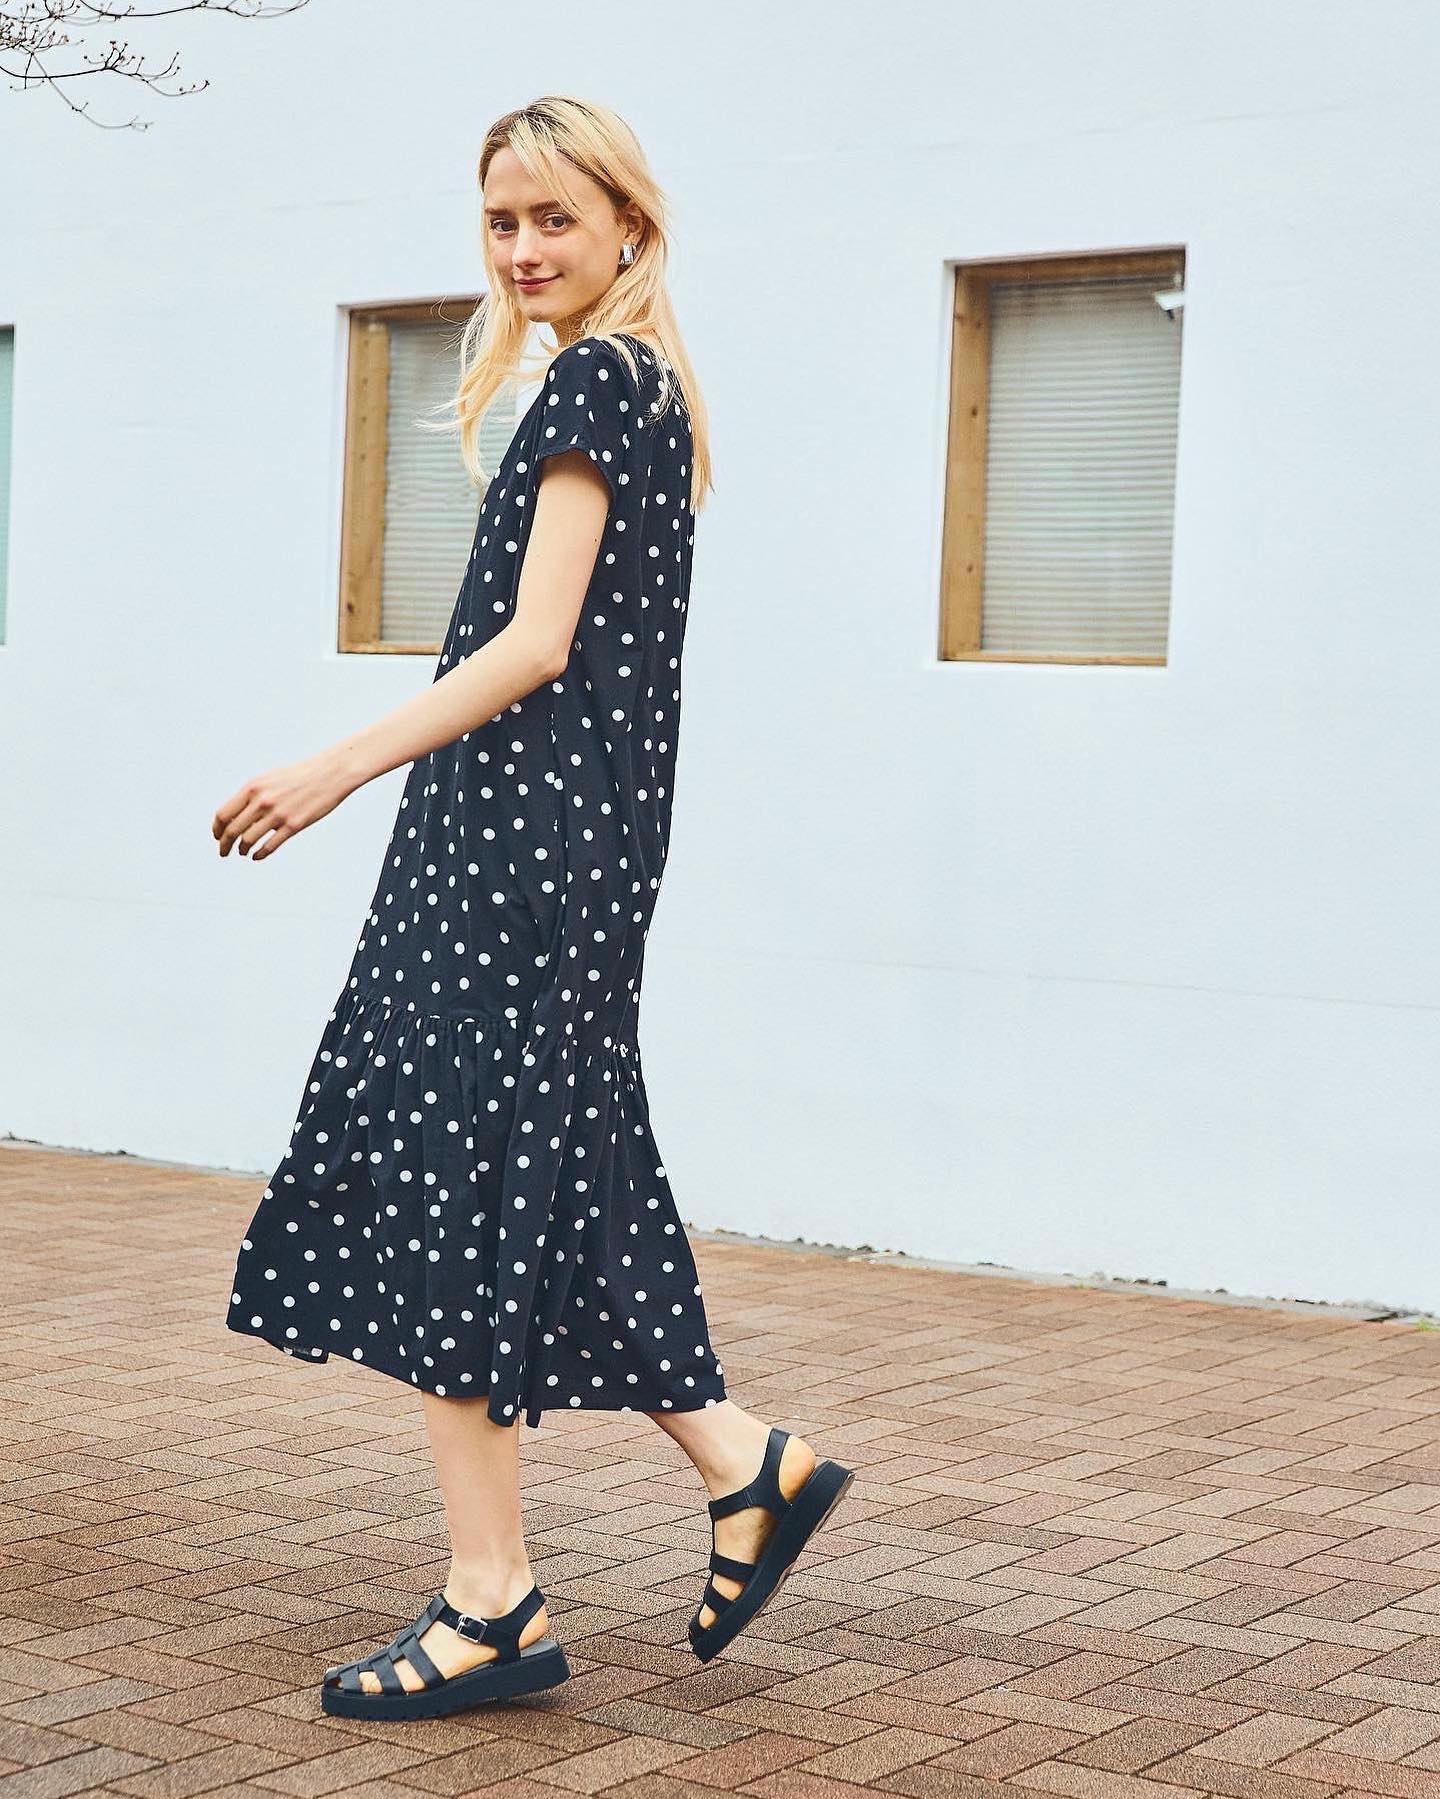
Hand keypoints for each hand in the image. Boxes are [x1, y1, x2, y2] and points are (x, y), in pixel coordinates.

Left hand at [212, 748, 355, 860]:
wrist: (330, 773)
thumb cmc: (300, 776)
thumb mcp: (270, 779)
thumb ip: (253, 795)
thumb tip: (237, 814)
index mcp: (253, 787)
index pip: (224, 814)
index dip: (217, 829)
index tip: (218, 836)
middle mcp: (262, 801)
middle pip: (232, 830)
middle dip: (224, 844)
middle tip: (223, 851)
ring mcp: (278, 814)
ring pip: (249, 840)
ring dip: (242, 850)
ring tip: (243, 852)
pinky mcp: (294, 825)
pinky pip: (270, 846)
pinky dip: (259, 854)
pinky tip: (257, 856)